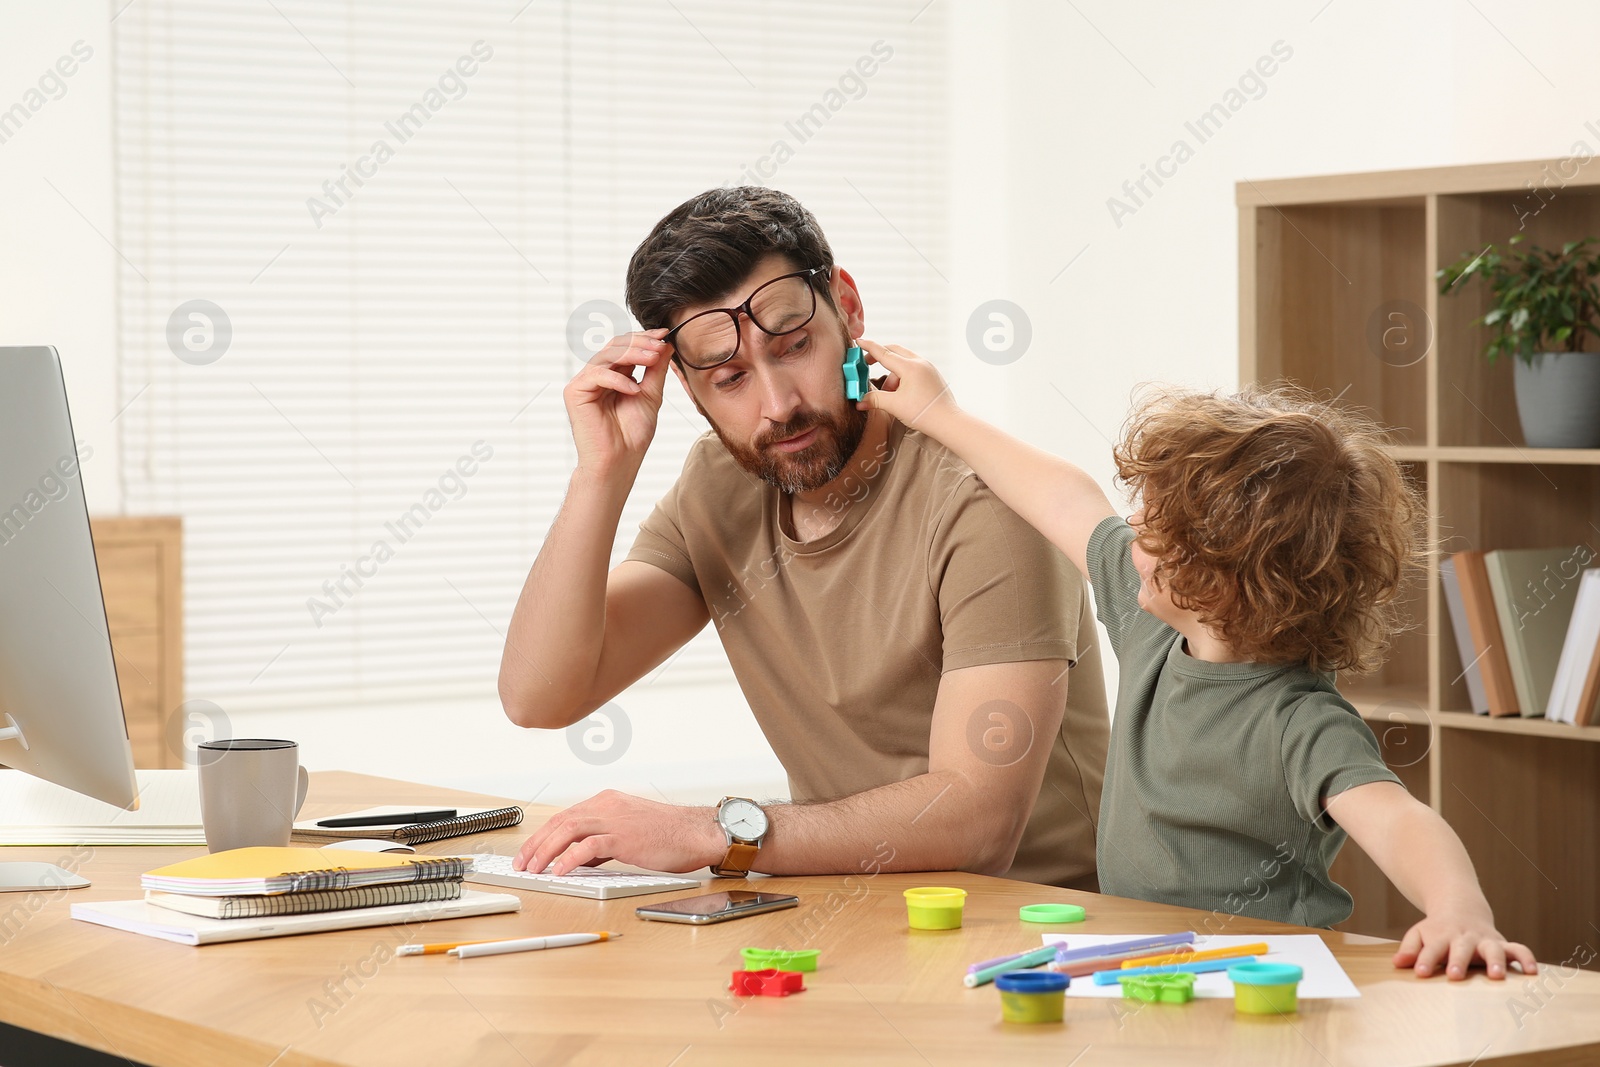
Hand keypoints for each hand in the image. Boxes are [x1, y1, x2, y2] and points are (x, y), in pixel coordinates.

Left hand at [513, 789, 724, 876]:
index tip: (530, 853)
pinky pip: (588, 846)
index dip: (543, 836)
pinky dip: (570, 859)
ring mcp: (615, 819)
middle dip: (536, 845)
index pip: (565, 816)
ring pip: (568, 830)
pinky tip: (560, 871)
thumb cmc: (669, 835)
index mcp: (607, 802)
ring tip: (535, 869)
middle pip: (560, 822)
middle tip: (523, 864)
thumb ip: (603, 842)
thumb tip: (580, 858)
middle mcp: (607, 806)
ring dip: (546, 852)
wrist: (696, 832)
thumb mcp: (629, 833)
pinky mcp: (624, 836)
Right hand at [563, 330, 671, 475]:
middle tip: (660, 346)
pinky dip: (618, 380)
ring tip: (653, 359)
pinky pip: (597, 374)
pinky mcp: (574, 392)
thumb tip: (666, 344)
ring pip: (607, 355)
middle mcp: (597, 376)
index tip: (665, 334)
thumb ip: (655, 369)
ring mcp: (585, 382)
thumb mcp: (651, 395)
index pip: (626, 347)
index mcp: (614, 375)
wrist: (619, 461)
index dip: (645, 338)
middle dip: (640, 343)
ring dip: (633, 353)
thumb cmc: (632, 435)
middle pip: (615, 346)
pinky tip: (634, 389)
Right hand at [854, 339, 957, 430]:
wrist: (948, 422)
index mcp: (910, 367)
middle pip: (894, 351)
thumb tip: (860, 402)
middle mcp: (920, 363)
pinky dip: (902, 377)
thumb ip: (875, 400)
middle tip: (866, 364)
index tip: (859, 341)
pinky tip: (900, 393)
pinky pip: (912, 369)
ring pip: (903, 362)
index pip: (884, 353)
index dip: (869, 347)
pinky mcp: (932, 375)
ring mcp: (928, 368)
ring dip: (891, 374)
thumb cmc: (924, 413)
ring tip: (888, 394)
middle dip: (879, 357)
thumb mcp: (894, 406)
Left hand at [1394, 908, 1536, 979]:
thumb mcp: (1418, 935)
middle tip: (1455, 975)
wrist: (1460, 908)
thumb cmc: (1437, 930)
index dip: (1424, 959)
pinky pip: (1518, 949)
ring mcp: (1485, 940)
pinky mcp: (1502, 944)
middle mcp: (1465, 938)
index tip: (1420, 971)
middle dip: (1459, 961)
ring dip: (1495, 961)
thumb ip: (1409, 949)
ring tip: (1496, 976)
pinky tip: (1533, 972)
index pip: (1431, 949)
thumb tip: (1398, 963)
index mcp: (1441, 937)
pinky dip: (1527, 958)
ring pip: (1493, 949)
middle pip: (1462, 949)